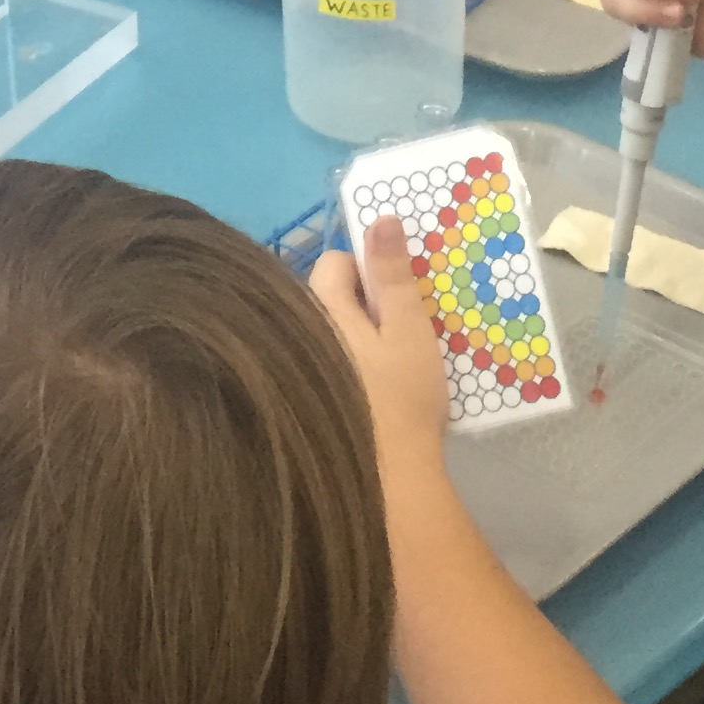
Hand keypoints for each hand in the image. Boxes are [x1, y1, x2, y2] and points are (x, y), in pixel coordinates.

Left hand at [309, 213, 448, 469]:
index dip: (369, 273)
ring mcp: (295, 372)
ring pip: (327, 337)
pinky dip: (344, 375)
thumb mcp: (409, 331)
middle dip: (360, 309)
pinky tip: (370, 403)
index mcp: (319, 310)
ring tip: (389, 374)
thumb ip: (393, 275)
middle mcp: (295, 335)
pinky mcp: (300, 405)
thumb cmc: (402, 402)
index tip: (398, 304)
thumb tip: (382, 217)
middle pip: (328, 300)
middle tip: (399, 339)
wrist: (387, 486)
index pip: (335, 263)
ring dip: (352, 343)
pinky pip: (323, 370)